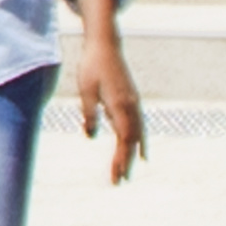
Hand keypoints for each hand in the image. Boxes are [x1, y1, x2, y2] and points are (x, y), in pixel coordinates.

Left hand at [67, 0, 145, 183]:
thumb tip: (91, 135)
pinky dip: (140, 140)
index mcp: (119, 105)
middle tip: (120, 181)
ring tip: (131, 171)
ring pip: (138, 133)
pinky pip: (139, 125)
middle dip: (126, 161)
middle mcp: (130, 106)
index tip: (117, 175)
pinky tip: (140, 150)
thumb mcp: (85, 90)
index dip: (121, 159)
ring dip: (133, 153)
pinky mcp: (132, 99)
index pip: (123, 139)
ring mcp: (133, 102)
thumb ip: (90, 114)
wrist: (105, 44)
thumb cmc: (92, 65)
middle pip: (132, 140)